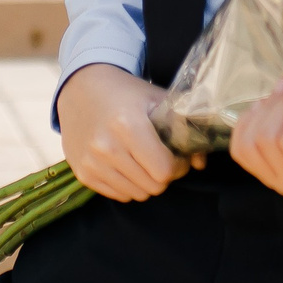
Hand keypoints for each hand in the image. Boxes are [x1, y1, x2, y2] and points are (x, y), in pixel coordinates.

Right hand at [57, 63, 193, 201]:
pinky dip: (127, 185)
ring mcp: (91, 162)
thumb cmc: (126, 93)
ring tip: (143, 160)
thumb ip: (186, 128)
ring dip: (146, 182)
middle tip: (161, 158)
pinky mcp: (83, 173)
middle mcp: (106, 147)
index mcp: (128, 126)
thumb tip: (200, 163)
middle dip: (164, 175)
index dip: (178, 166)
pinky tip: (126, 164)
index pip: (164, 170)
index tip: (177, 156)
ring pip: (136, 194)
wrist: (82, 88)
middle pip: (153, 186)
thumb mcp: (158, 100)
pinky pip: (118, 195)